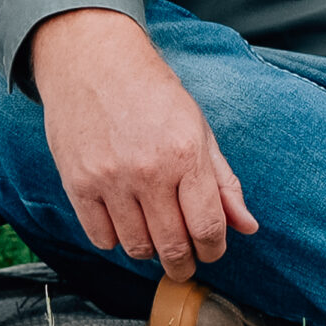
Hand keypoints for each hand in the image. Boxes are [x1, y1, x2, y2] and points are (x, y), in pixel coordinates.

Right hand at [31, 8, 256, 281]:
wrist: (94, 62)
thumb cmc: (152, 93)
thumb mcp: (199, 128)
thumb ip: (224, 182)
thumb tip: (247, 226)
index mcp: (186, 154)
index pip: (208, 227)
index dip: (214, 250)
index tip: (211, 251)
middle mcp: (148, 171)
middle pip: (172, 247)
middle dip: (183, 263)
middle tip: (184, 261)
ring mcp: (110, 179)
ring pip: (136, 248)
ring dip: (150, 251)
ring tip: (154, 234)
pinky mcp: (77, 184)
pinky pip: (101, 238)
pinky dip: (115, 239)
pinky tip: (124, 220)